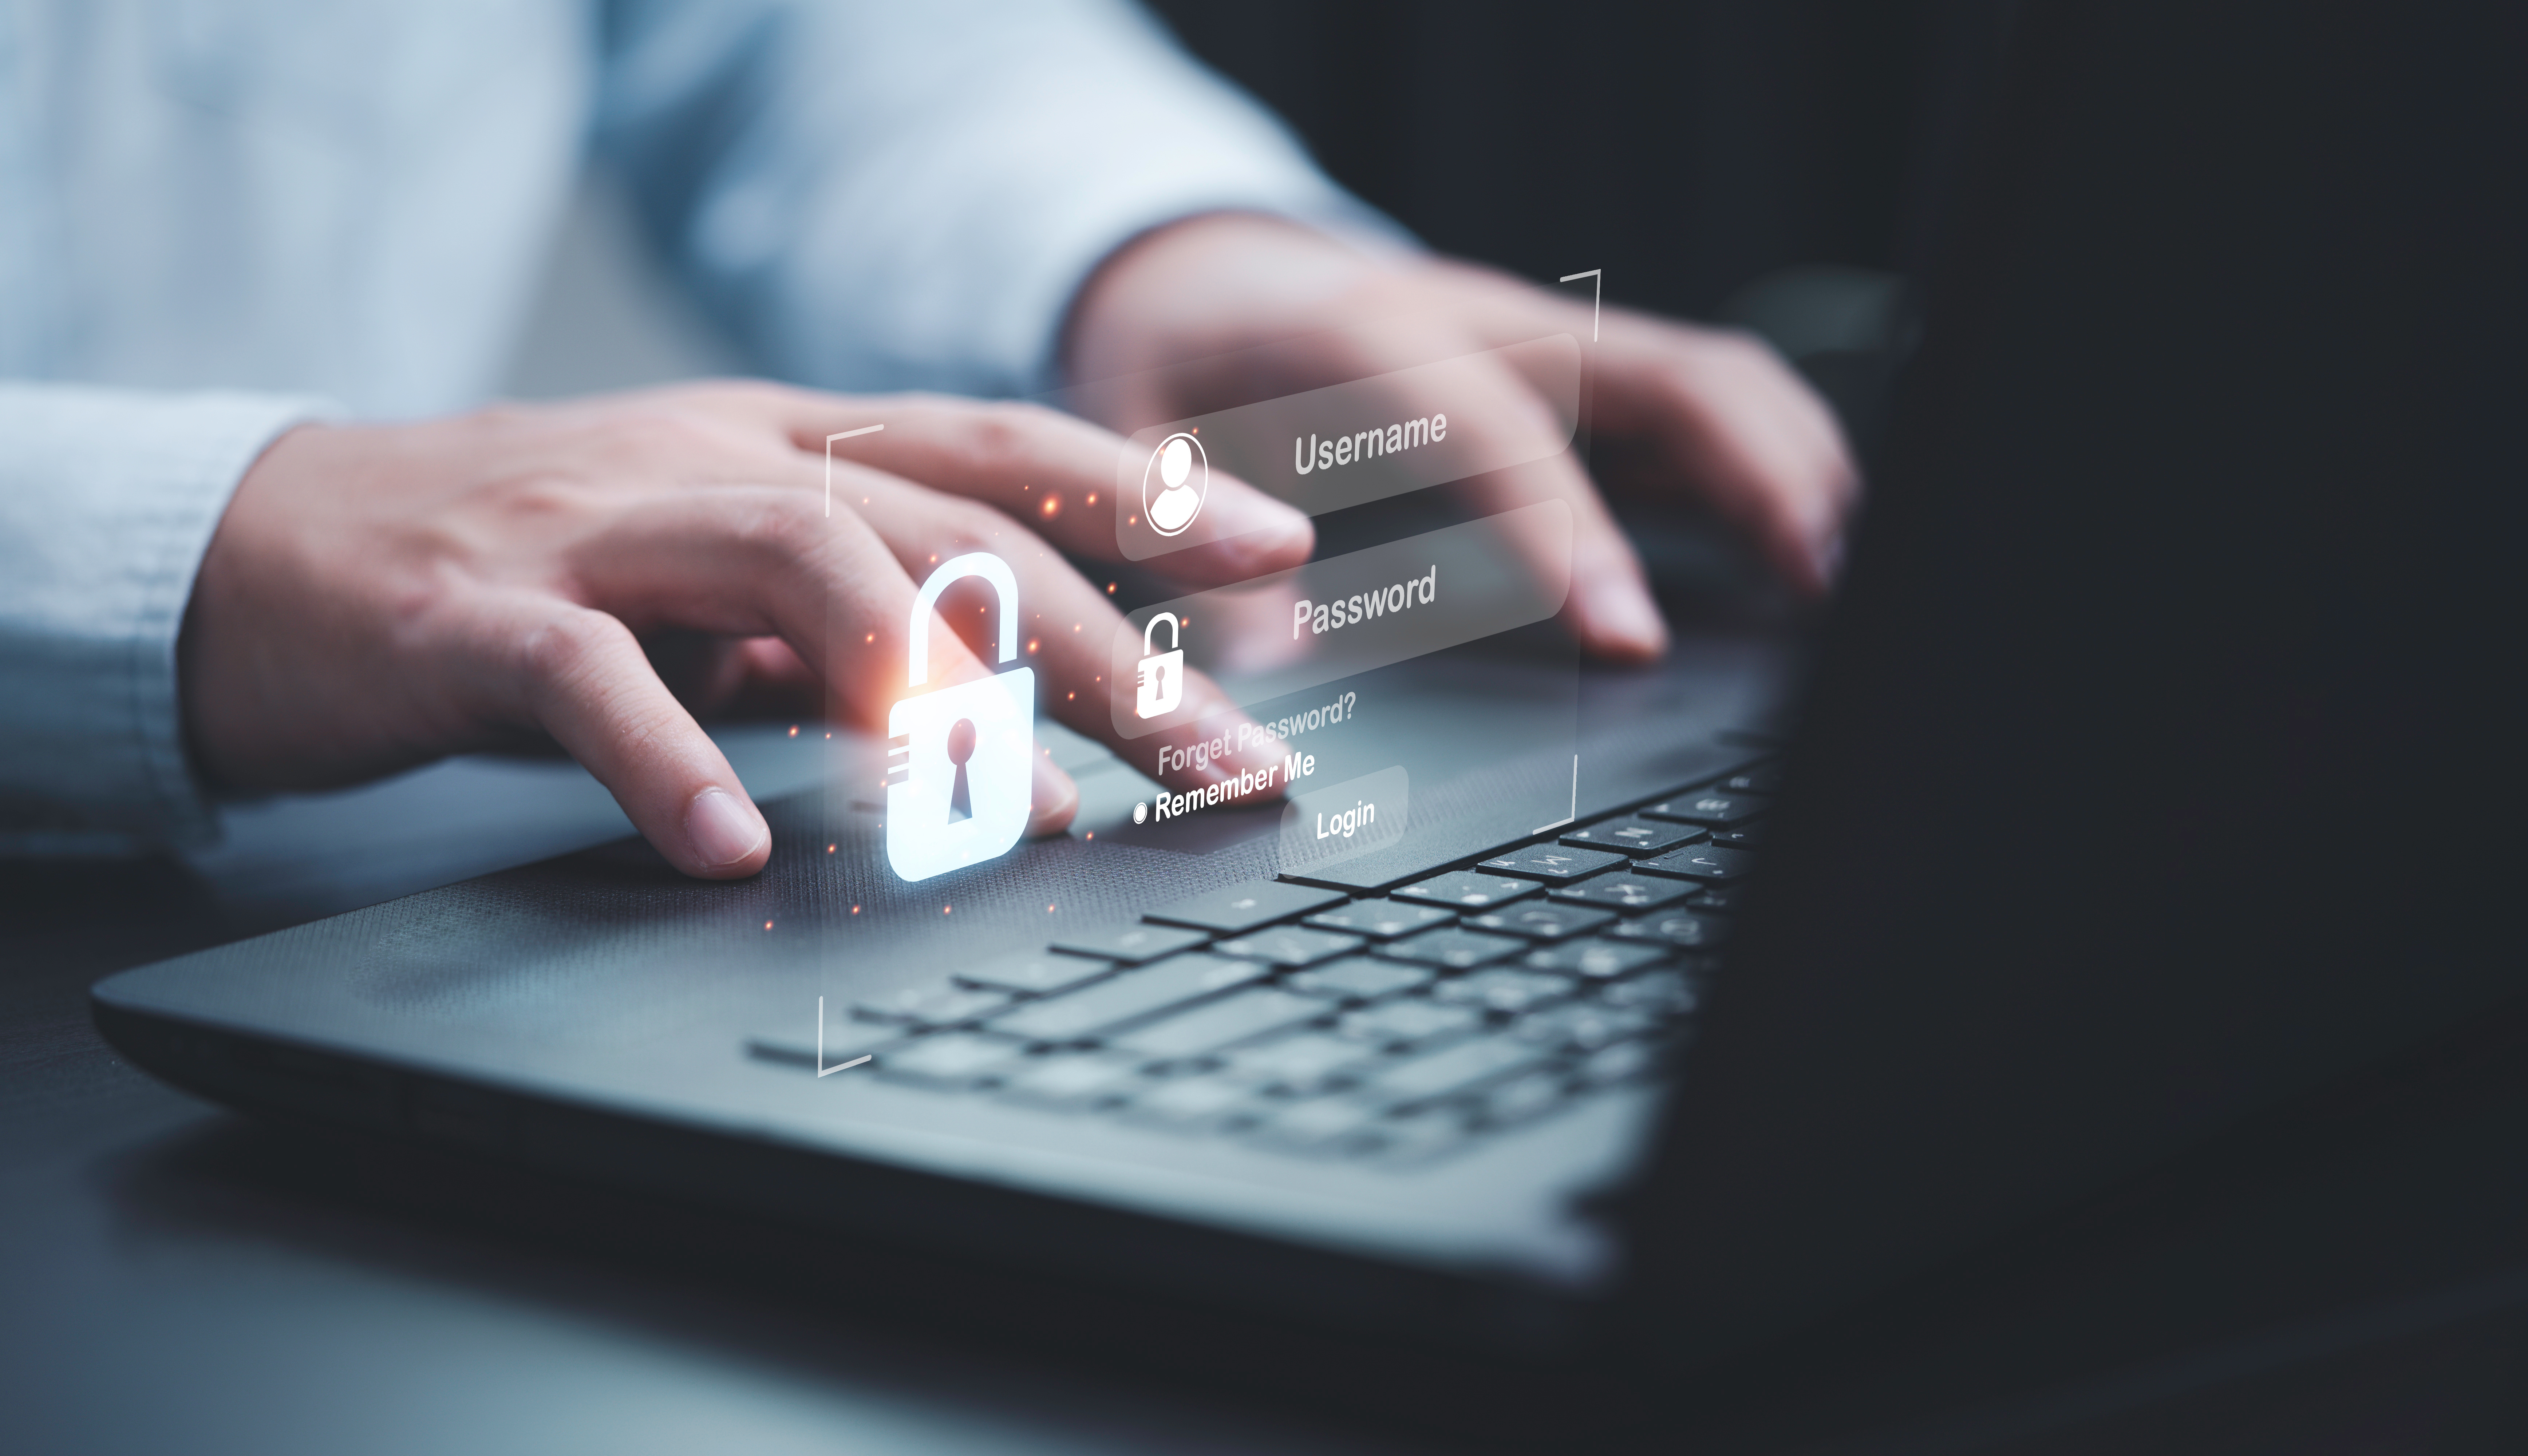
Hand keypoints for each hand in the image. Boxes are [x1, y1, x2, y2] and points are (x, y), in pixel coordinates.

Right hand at [181, 382, 1312, 876]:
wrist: (274, 554)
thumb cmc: (522, 569)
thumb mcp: (711, 578)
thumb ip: (840, 620)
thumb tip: (990, 701)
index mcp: (778, 445)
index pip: (997, 448)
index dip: (1143, 492)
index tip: (1275, 551)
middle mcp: (709, 460)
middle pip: (941, 527)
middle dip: (1097, 643)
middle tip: (1217, 753)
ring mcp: (594, 526)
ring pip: (801, 568)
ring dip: (927, 693)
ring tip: (1023, 810)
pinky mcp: (473, 612)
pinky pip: (589, 678)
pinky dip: (669, 760)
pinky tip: (733, 846)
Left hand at [1061, 214, 1857, 659]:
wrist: (1199, 270)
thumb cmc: (1172, 359)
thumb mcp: (1129, 428)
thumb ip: (1177, 535)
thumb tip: (1254, 666)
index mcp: (1371, 335)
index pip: (1499, 429)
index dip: (1567, 528)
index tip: (1624, 633)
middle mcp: (1485, 326)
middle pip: (1666, 374)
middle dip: (1756, 478)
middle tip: (1816, 598)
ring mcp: (1550, 350)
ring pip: (1713, 386)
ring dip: (1791, 475)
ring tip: (1840, 590)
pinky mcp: (1580, 385)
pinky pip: (1705, 416)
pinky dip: (1770, 476)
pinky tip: (1802, 561)